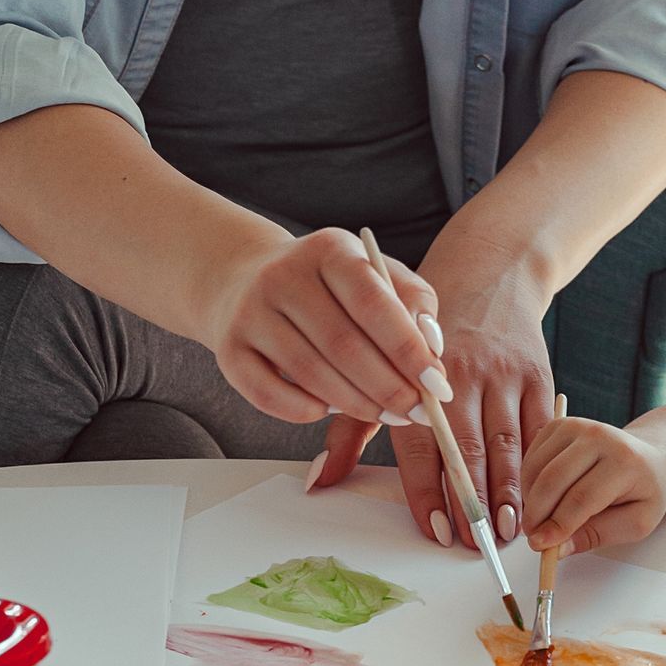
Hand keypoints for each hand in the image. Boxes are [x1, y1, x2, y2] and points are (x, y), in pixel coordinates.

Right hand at [205, 226, 444, 430]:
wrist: (243, 278)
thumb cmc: (325, 283)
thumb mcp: (372, 273)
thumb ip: (411, 301)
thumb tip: (433, 347)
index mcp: (328, 250)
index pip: (372, 301)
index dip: (408, 348)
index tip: (437, 384)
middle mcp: (283, 275)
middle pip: (343, 344)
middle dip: (388, 387)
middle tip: (418, 412)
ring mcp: (250, 313)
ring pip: (310, 373)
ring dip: (356, 404)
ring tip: (387, 415)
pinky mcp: (228, 350)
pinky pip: (270, 394)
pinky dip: (307, 411)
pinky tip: (332, 410)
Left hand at [312, 238, 552, 546]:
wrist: (489, 275)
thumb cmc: (422, 333)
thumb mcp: (377, 366)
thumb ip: (352, 428)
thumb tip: (320, 482)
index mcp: (416, 373)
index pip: (421, 445)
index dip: (429, 492)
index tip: (435, 531)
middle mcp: (463, 373)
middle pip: (469, 450)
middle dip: (472, 503)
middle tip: (474, 544)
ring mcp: (505, 374)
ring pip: (509, 444)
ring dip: (510, 492)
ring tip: (508, 531)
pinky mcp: (538, 373)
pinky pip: (541, 428)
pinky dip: (538, 465)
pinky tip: (535, 496)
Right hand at [523, 416, 665, 556]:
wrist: (652, 459)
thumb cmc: (645, 491)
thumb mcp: (634, 523)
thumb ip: (596, 536)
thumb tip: (558, 549)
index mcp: (625, 461)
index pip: (582, 497)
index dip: (558, 525)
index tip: (542, 545)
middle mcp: (599, 436)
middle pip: (553, 480)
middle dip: (537, 514)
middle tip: (533, 537)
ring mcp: (577, 426)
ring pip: (537, 469)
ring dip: (531, 500)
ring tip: (540, 520)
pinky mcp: (559, 425)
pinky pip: (532, 458)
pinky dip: (529, 484)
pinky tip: (542, 498)